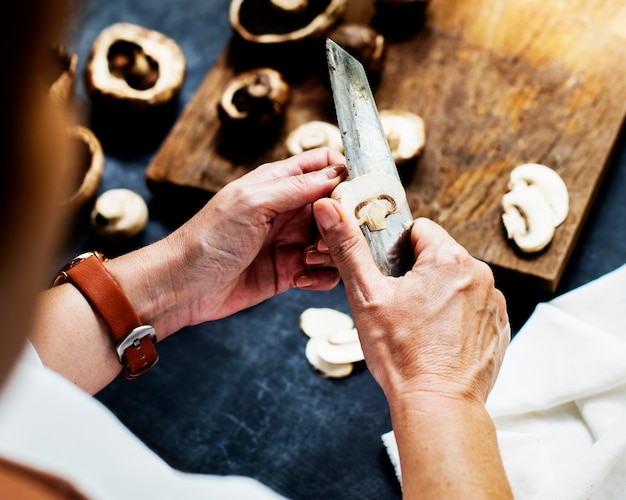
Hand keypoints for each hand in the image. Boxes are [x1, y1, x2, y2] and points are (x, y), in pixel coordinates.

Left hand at [166, 148, 345, 324]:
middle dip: (342, 221)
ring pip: (336, 240)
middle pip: (338, 206)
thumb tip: (337, 173)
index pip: (324, 165)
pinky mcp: (292, 271)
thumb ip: (296, 187)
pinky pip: (324, 271)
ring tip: (306, 258)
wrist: (186, 286)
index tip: (356, 192)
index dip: (344, 174)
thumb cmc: (210, 238)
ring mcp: (292, 240)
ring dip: (331, 251)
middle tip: (329, 235)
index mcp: (278, 183)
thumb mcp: (252, 203)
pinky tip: (300, 280)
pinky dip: (321, 276)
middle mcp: (290, 209)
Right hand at [312, 198, 509, 404]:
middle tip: (397, 304)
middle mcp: (480, 273)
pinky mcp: (498, 325)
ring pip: (454, 280)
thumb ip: (348, 247)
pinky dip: (455, 315)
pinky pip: (471, 305)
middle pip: (437, 255)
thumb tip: (329, 207)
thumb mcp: (366, 296)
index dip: (395, 250)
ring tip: (417, 325)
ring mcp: (493, 301)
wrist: (438, 405)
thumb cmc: (402, 353)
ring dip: (437, 293)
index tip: (386, 274)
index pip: (418, 230)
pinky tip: (438, 338)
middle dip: (416, 272)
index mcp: (449, 258)